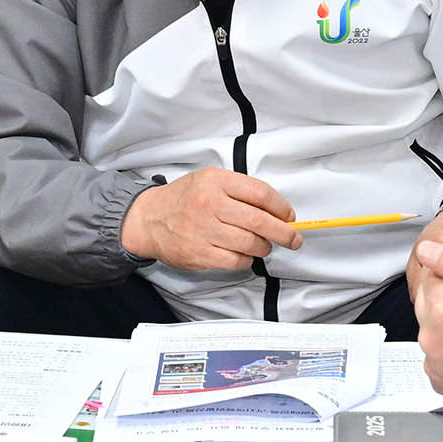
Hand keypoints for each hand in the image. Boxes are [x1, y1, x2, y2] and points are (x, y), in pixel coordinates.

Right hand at [120, 169, 298, 270]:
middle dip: (283, 233)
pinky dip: (246, 260)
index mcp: (216, 181)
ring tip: (263, 245)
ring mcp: (203, 230)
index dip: (281, 207)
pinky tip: (244, 255)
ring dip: (264, 247)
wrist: (148, 218)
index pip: (260, 193)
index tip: (289, 216)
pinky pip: (235, 261)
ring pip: (250, 244)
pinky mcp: (198, 253)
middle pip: (259, 221)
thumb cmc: (183, 199)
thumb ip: (240, 190)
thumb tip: (276, 211)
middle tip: (294, 239)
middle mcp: (210, 204)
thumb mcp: (209, 180)